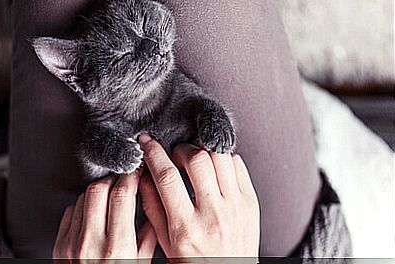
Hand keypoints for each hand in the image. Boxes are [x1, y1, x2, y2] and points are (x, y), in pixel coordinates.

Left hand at [53, 170, 156, 259]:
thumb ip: (148, 236)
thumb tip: (152, 207)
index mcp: (117, 247)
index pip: (121, 195)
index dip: (130, 177)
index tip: (136, 171)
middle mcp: (92, 243)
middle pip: (98, 190)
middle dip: (113, 180)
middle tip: (123, 180)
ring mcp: (71, 244)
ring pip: (82, 198)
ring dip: (98, 192)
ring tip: (109, 196)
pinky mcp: (59, 246)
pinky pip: (70, 211)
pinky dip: (83, 206)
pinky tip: (93, 212)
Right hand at [138, 134, 259, 259]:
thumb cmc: (195, 263)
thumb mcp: (165, 241)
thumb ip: (152, 206)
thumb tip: (143, 175)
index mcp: (186, 227)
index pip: (167, 177)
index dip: (153, 153)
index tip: (147, 143)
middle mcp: (213, 215)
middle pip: (197, 160)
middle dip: (181, 149)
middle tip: (175, 155)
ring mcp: (236, 207)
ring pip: (220, 157)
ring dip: (203, 150)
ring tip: (194, 159)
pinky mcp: (251, 202)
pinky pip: (238, 164)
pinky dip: (223, 158)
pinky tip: (214, 167)